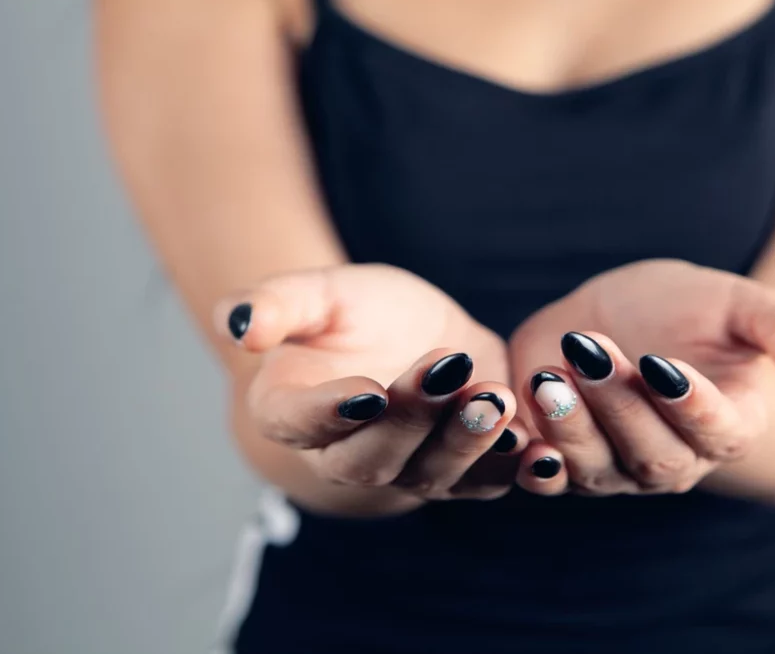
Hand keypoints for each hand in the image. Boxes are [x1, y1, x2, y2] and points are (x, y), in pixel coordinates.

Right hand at [216, 264, 527, 500]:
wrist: (413, 334)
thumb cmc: (355, 313)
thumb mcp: (318, 293)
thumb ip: (275, 305)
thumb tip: (237, 326)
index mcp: (295, 413)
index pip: (302, 423)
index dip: (331, 414)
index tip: (365, 389)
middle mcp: (347, 455)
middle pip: (374, 458)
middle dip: (414, 418)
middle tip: (449, 371)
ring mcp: (409, 471)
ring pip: (436, 474)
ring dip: (468, 441)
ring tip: (495, 397)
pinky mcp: (466, 470)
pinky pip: (488, 482)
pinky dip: (514, 469)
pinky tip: (536, 442)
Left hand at [508, 259, 774, 495]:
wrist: (625, 315)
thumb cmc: (692, 309)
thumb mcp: (739, 304)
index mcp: (728, 424)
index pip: (717, 431)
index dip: (690, 405)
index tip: (661, 364)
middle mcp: (675, 460)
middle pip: (652, 456)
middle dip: (619, 407)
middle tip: (590, 352)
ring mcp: (618, 468)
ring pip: (595, 469)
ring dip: (569, 428)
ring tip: (546, 375)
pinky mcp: (564, 458)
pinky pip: (547, 478)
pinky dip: (529, 464)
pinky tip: (513, 431)